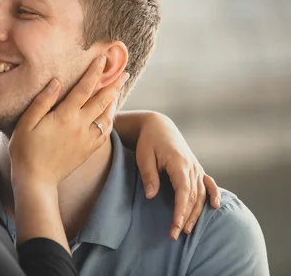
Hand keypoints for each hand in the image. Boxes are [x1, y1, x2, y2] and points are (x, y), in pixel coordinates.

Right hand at [9, 55, 129, 187]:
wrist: (36, 180)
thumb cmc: (26, 150)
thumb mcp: (27, 123)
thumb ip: (42, 101)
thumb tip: (56, 82)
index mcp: (65, 116)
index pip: (84, 88)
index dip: (95, 72)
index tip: (103, 59)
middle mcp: (80, 126)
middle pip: (102, 100)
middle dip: (114, 84)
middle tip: (124, 72)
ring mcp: (86, 139)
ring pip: (107, 116)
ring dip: (114, 100)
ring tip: (118, 89)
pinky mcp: (88, 150)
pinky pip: (105, 131)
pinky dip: (110, 119)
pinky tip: (109, 114)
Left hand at [135, 112, 220, 239]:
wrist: (159, 126)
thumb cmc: (149, 141)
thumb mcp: (144, 156)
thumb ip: (149, 176)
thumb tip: (151, 196)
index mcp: (179, 163)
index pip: (183, 191)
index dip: (181, 209)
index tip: (175, 224)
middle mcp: (192, 166)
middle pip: (193, 197)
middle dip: (185, 217)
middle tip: (175, 235)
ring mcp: (196, 168)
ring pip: (201, 194)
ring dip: (196, 213)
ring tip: (187, 230)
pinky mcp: (197, 168)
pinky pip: (209, 183)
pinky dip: (213, 195)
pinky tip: (216, 207)